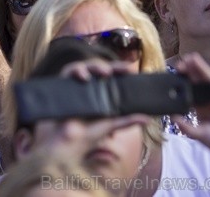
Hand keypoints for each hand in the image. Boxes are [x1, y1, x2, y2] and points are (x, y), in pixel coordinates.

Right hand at [28, 58, 149, 161]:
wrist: (63, 143)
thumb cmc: (85, 137)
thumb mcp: (109, 126)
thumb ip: (126, 121)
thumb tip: (147, 118)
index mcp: (100, 96)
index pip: (111, 78)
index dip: (119, 71)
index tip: (129, 70)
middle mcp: (87, 88)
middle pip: (98, 70)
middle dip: (110, 66)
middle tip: (120, 70)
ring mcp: (74, 86)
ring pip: (84, 67)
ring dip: (94, 66)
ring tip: (104, 72)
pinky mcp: (62, 85)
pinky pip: (67, 71)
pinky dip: (75, 70)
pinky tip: (83, 76)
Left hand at [172, 53, 209, 161]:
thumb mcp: (198, 134)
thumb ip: (185, 126)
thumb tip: (172, 117)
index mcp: (201, 106)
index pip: (190, 89)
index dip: (183, 80)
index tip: (175, 71)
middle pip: (199, 81)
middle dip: (191, 70)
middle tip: (182, 59)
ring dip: (204, 68)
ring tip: (195, 57)